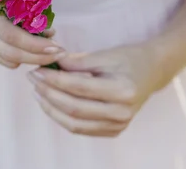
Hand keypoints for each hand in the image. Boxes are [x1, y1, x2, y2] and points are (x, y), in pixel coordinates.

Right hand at [0, 15, 66, 68]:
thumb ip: (26, 2)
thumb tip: (49, 27)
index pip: (12, 36)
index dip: (36, 45)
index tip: (57, 47)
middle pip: (9, 53)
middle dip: (37, 57)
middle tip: (58, 55)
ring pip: (4, 58)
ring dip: (29, 58)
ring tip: (47, 50)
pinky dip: (16, 56)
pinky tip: (29, 48)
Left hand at [27, 43, 173, 136]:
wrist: (153, 72)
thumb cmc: (129, 59)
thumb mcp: (105, 54)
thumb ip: (76, 61)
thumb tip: (48, 63)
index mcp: (122, 90)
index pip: (78, 87)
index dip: (54, 80)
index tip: (37, 70)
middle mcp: (122, 112)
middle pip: (74, 108)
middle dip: (48, 93)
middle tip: (33, 79)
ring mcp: (119, 125)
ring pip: (74, 123)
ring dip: (51, 108)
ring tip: (37, 92)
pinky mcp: (114, 131)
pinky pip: (81, 129)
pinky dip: (62, 117)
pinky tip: (51, 103)